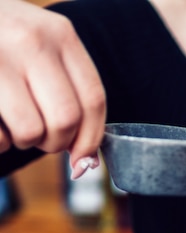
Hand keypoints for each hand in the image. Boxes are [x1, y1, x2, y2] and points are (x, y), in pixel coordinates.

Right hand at [0, 0, 105, 175]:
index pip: (93, 99)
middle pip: (66, 119)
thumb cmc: (4, 45)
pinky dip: (0, 143)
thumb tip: (87, 162)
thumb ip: (70, 93)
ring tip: (14, 127)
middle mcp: (30, 39)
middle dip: (56, 142)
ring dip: (24, 142)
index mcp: (59, 33)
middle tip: (40, 137)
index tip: (82, 158)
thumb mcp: (41, 50)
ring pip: (32, 130)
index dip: (91, 138)